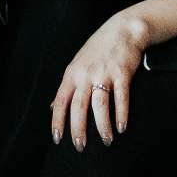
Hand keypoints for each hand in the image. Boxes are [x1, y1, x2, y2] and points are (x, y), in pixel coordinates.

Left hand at [51, 9, 148, 150]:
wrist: (123, 30)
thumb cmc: (99, 48)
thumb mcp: (77, 64)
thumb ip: (67, 86)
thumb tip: (53, 106)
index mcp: (72, 74)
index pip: (60, 101)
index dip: (57, 121)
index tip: (57, 138)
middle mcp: (86, 75)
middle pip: (78, 107)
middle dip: (78, 129)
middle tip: (80, 146)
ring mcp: (104, 74)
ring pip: (99, 106)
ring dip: (102, 126)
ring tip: (106, 140)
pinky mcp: (122, 74)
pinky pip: (120, 98)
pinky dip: (121, 114)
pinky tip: (121, 127)